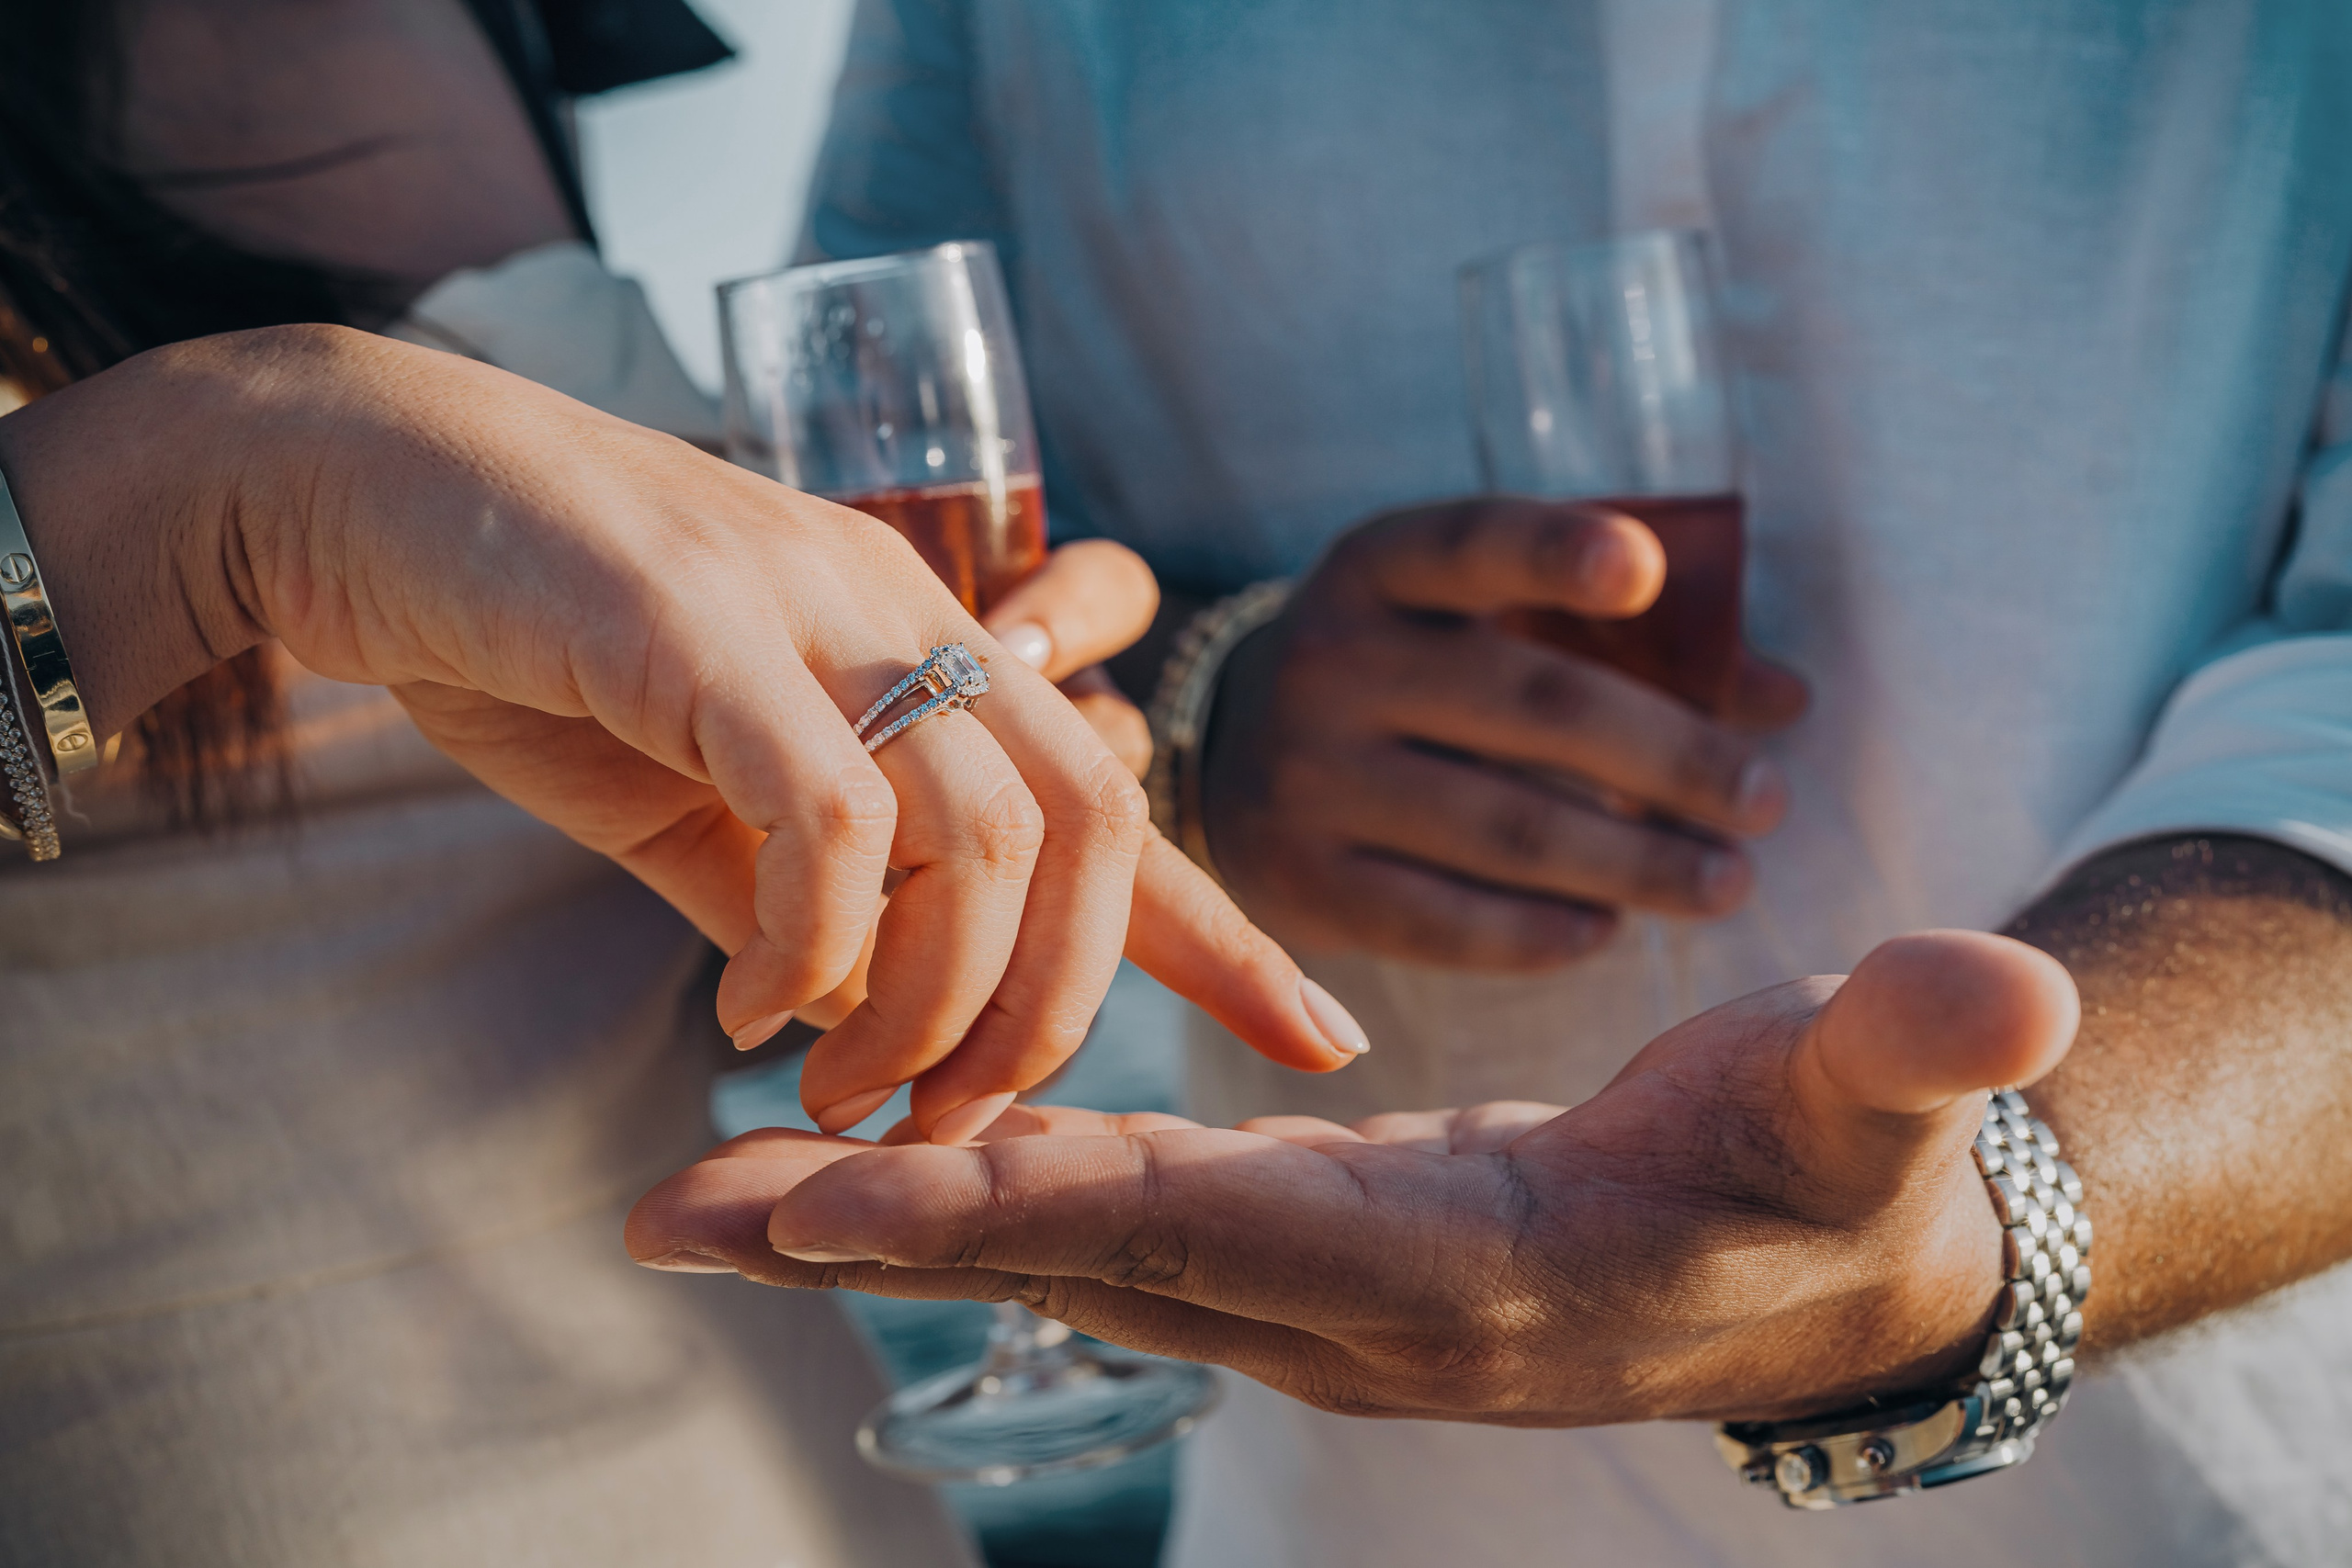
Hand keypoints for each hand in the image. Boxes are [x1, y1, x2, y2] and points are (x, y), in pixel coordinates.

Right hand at [0, 327, 1365, 1144]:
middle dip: (1053, 1015)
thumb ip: (802, 902)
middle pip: (1089, 828)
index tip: (1318, 1036)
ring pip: (981, 837)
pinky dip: (806, 946)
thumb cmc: (540, 644)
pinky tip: (742, 1009)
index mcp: (927, 653)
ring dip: (926, 1011)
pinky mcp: (700, 627)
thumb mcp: (703, 803)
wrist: (364, 492)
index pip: (1115, 803)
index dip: (1225, 931)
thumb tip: (874, 1023)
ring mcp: (815, 612)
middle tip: (956, 1127)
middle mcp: (905, 618)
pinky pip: (829, 814)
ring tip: (831, 1096)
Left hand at [628, 930, 2077, 1424]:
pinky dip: (980, 1198)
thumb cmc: (1830, 1175)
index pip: (1208, 1233)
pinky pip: (1109, 1228)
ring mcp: (1308, 1291)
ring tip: (702, 1199)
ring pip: (1065, 1250)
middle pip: (1079, 1259)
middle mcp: (1344, 1306)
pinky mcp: (1297, 1255)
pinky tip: (865, 1171)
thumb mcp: (1872, 1106)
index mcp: (1454, 1269)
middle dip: (880, 1233)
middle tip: (675, 1213)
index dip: (1030, 1210)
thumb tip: (2004, 985)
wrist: (1814, 1270)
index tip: (844, 1204)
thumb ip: (1905, 1050)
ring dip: (886, 1222)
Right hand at [1204, 498, 1807, 967]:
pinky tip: (1609, 929)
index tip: (1644, 575)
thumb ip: (1626, 642)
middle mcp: (1330, 662)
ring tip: (1726, 881)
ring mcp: (1308, 778)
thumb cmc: (1414, 671)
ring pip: (1501, 827)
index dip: (1554, 552)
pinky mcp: (1304, 882)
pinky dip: (1540, 933)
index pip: (1472, 544)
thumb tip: (1784, 700)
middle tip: (1766, 802)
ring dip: (1634, 864)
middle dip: (1669, 759)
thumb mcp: (1482, 620)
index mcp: (1379, 569)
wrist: (1230, 756)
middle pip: (1528, 707)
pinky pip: (1442, 922)